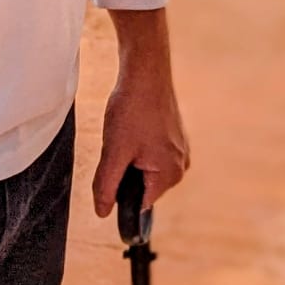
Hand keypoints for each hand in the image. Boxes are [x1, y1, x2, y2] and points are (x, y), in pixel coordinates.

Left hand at [92, 9, 189, 216]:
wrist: (146, 71)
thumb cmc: (133, 109)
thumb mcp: (114, 152)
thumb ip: (107, 186)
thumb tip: (103, 212)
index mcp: (171, 174)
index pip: (140, 204)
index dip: (121, 192)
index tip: (113, 170)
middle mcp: (182, 165)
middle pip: (143, 186)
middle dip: (127, 172)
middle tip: (120, 145)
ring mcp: (180, 150)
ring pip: (146, 169)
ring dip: (131, 158)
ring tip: (128, 133)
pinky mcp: (175, 137)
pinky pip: (152, 154)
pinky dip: (138, 146)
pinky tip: (134, 126)